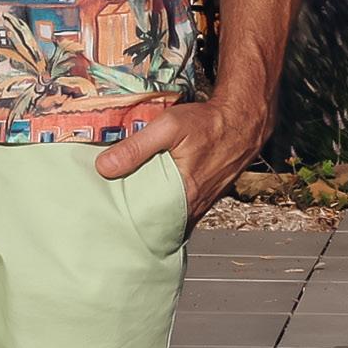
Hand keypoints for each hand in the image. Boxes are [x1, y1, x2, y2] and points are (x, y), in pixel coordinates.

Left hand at [95, 98, 262, 223]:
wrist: (242, 121)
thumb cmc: (209, 124)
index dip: (128, 225)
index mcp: (184, 197)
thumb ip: (136, 147)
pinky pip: (178, 208)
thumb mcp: (168, 127)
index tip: (108, 221)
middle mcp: (194, 207)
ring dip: (149, 213)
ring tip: (125, 206)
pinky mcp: (203, 196)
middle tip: (111, 215)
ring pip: (168, 217)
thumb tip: (104, 167)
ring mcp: (200, 204)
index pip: (149, 225)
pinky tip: (149, 195)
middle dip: (135, 221)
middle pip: (157, 223)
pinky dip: (163, 205)